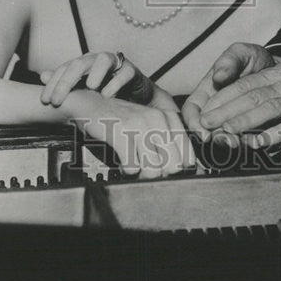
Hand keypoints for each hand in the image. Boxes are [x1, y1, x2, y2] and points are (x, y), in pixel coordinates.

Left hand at [40, 51, 156, 106]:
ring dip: (95, 72)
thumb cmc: (105, 89)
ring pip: (103, 60)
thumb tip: (42, 75)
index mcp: (83, 64)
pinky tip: (108, 95)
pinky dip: (115, 83)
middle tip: (57, 100)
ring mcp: (115, 64)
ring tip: (89, 87)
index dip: (52, 83)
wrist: (134, 93)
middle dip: (66, 81)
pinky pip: (124, 73)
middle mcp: (96, 60)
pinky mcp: (131, 71)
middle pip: (79, 64)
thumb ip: (65, 82)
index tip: (45, 101)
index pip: (64, 69)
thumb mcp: (83, 88)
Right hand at [64, 90, 195, 178]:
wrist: (93, 104)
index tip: (170, 175)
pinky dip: (129, 170)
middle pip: (173, 166)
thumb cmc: (124, 120)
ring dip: (144, 176)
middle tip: (150, 172)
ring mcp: (139, 125)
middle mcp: (157, 119)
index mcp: (168, 117)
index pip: (187, 155)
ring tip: (137, 168)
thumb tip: (185, 170)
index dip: (181, 171)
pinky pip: (132, 167)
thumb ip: (167, 144)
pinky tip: (125, 164)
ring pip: (154, 170)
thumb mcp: (150, 126)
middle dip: (162, 176)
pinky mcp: (120, 134)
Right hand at [182, 43, 275, 139]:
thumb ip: (230, 61)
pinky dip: (247, 142)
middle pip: (206, 129)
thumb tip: (218, 76)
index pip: (191, 111)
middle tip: (223, 138)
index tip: (202, 127)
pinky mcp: (249, 127)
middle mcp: (217, 109)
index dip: (193, 121)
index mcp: (208, 92)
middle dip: (213, 136)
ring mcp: (232, 120)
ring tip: (236, 142)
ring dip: (228, 141)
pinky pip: (245, 139)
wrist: (277, 68)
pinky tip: (253, 141)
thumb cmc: (253, 60)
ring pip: (224, 136)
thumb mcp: (242, 53)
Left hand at [196, 55, 280, 148]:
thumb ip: (267, 85)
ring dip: (243, 121)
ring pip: (267, 108)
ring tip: (224, 133)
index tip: (204, 111)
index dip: (222, 98)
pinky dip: (274, 135)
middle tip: (205, 124)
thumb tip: (236, 100)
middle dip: (225, 110)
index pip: (244, 85)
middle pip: (251, 96)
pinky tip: (259, 144)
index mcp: (278, 73)